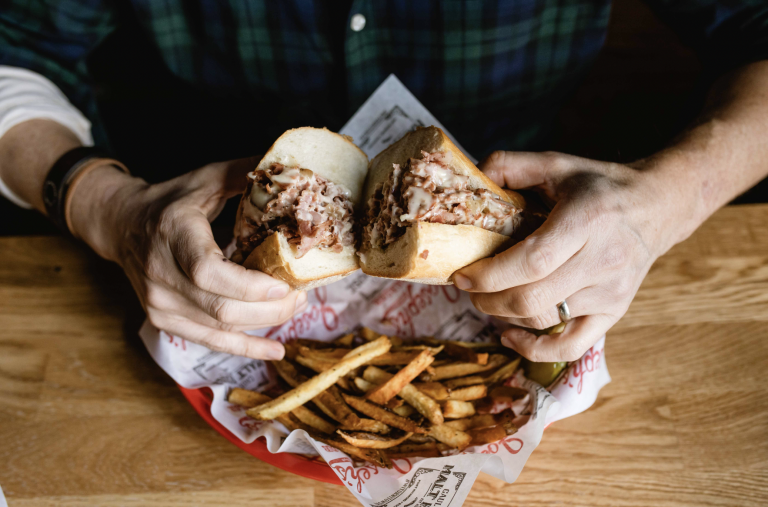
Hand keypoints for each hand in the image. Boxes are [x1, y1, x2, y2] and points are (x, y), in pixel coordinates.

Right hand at [69, 158, 305, 358]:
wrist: (122, 225)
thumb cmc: (170, 201)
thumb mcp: (205, 179)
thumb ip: (245, 173)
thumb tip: (291, 168)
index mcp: (173, 234)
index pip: (208, 273)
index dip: (250, 286)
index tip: (285, 284)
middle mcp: (161, 274)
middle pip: (221, 308)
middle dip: (270, 309)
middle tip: (301, 295)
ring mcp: (159, 303)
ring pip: (219, 328)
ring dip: (264, 324)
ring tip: (294, 308)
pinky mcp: (164, 321)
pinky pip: (210, 341)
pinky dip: (245, 347)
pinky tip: (274, 351)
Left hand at [453, 151, 679, 361]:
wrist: (658, 206)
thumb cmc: (599, 185)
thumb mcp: (557, 163)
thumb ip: (510, 165)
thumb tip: (472, 179)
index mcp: (586, 221)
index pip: (532, 262)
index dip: (490, 275)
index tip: (462, 275)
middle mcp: (602, 261)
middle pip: (533, 298)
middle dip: (488, 299)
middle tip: (469, 287)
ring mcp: (611, 293)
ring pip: (544, 320)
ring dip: (503, 315)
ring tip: (488, 298)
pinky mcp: (614, 313)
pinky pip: (571, 347)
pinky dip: (534, 349)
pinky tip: (510, 335)